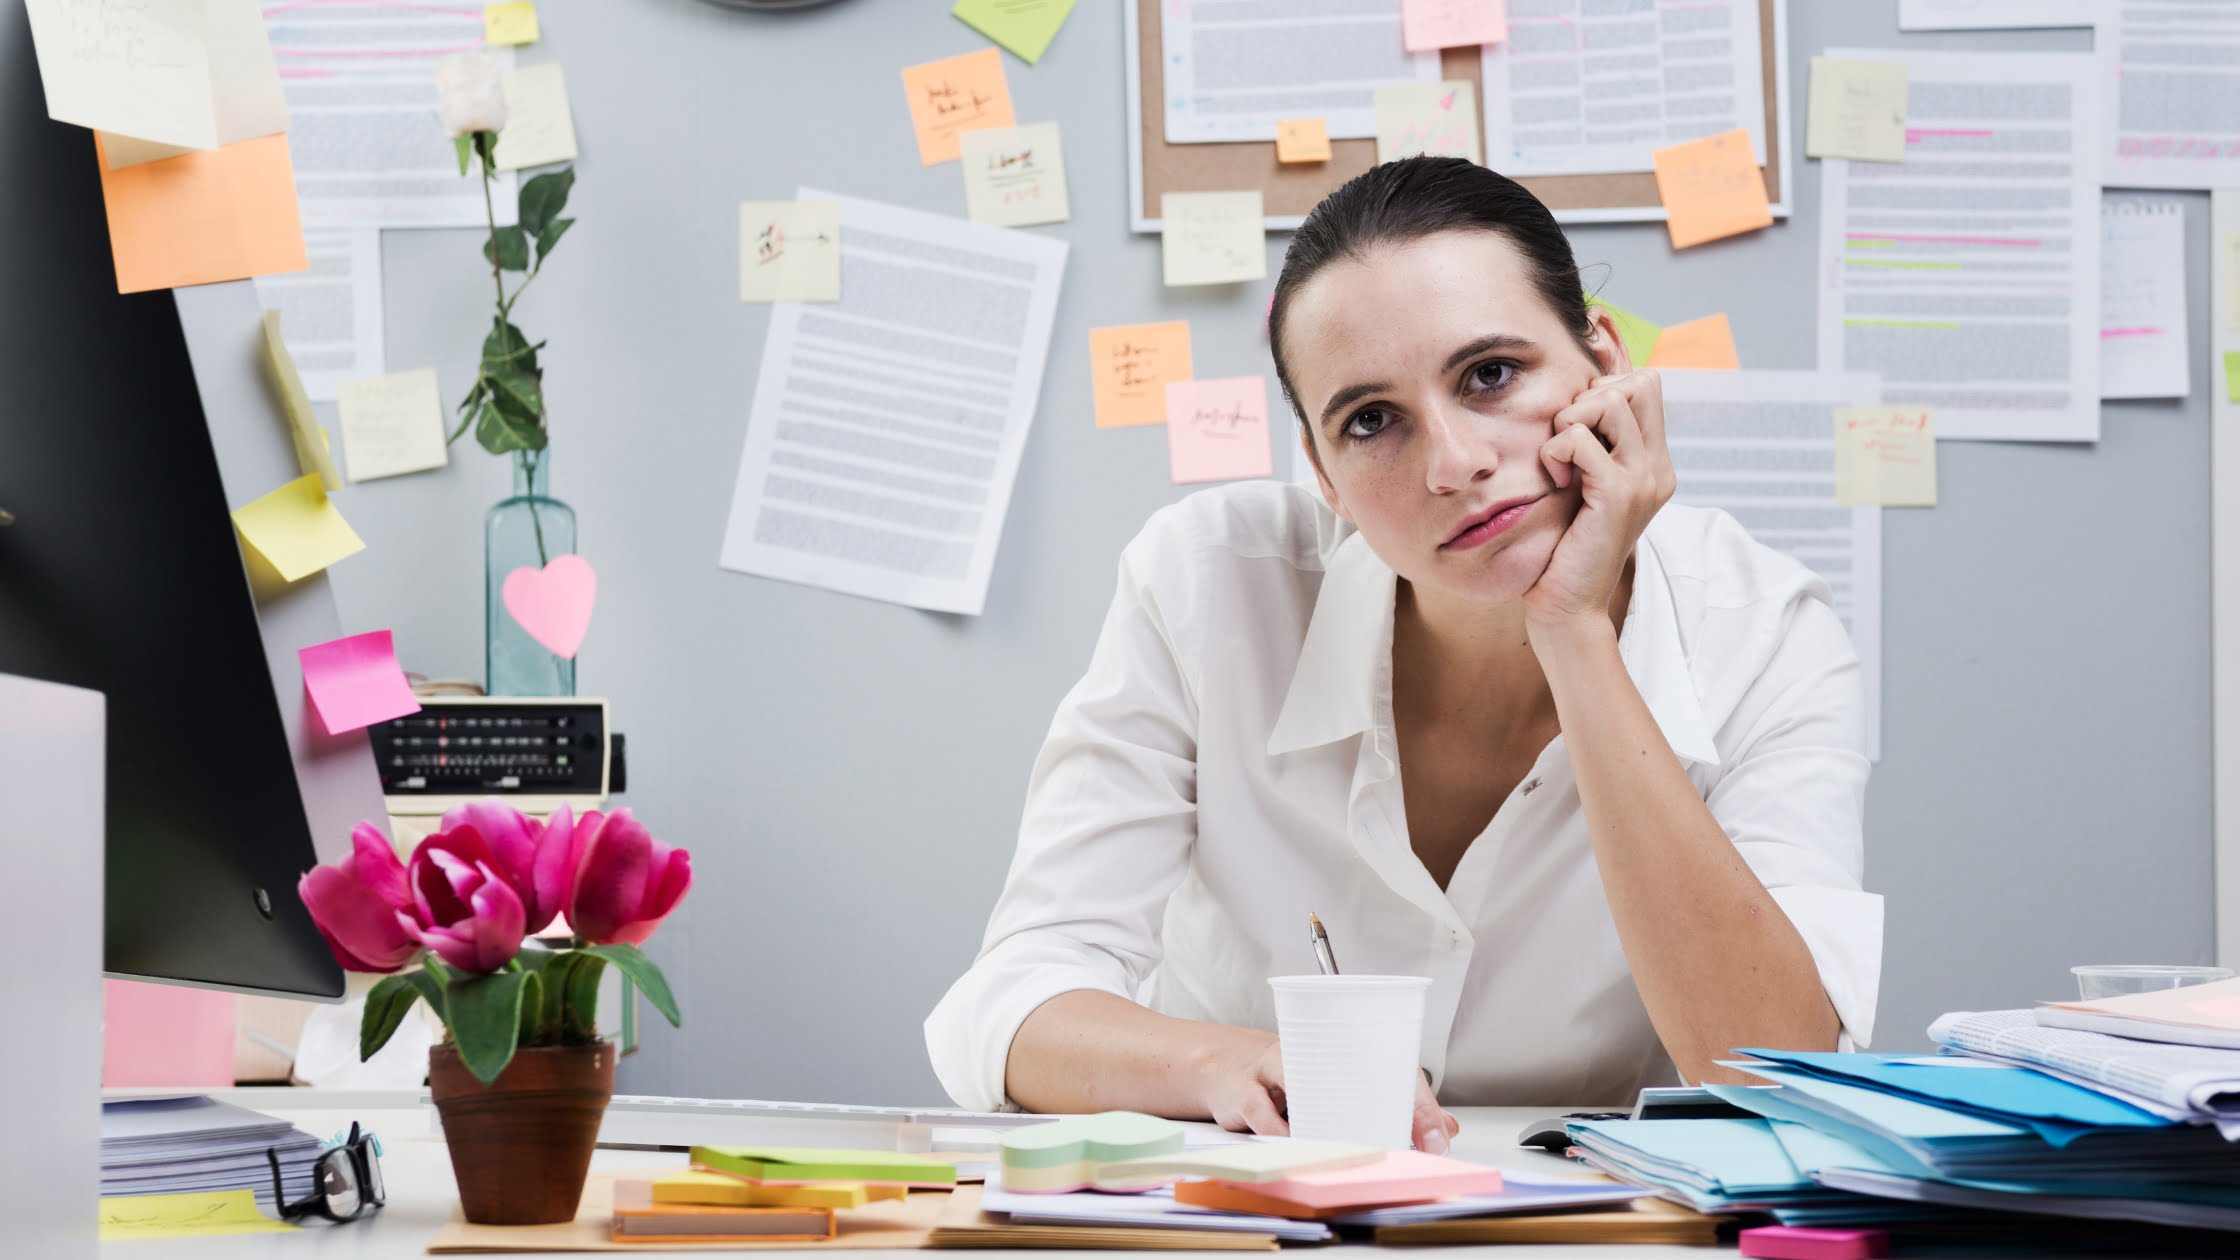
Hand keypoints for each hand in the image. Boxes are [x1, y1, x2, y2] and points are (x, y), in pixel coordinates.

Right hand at [1200, 1035, 1460, 1153]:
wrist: (1223, 1069)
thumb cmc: (1287, 1080)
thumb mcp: (1336, 1090)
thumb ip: (1390, 1107)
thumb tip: (1444, 1130)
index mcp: (1340, 1051)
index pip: (1391, 1068)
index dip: (1419, 1103)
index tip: (1437, 1136)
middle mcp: (1312, 1053)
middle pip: (1355, 1075)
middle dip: (1385, 1112)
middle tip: (1405, 1143)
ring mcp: (1276, 1068)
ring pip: (1304, 1084)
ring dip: (1327, 1118)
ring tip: (1350, 1143)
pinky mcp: (1245, 1090)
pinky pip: (1262, 1110)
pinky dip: (1279, 1129)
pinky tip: (1293, 1141)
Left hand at [1527, 370, 1675, 630]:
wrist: (1568, 606)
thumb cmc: (1566, 545)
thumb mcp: (1585, 485)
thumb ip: (1593, 444)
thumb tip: (1579, 396)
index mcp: (1654, 463)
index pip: (1646, 384)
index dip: (1604, 388)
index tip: (1577, 426)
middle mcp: (1657, 469)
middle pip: (1636, 384)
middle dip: (1590, 398)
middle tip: (1567, 440)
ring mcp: (1642, 481)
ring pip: (1610, 402)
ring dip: (1570, 421)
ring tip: (1560, 461)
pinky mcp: (1616, 496)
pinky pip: (1578, 439)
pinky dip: (1555, 449)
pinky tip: (1555, 478)